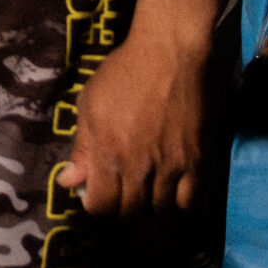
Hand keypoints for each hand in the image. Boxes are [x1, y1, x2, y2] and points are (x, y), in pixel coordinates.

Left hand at [53, 29, 210, 218]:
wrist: (169, 52)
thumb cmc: (123, 73)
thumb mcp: (89, 104)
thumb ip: (82, 148)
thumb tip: (69, 183)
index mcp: (108, 153)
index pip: (102, 207)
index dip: (98, 208)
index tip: (99, 197)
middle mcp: (140, 166)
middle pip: (132, 215)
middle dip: (123, 215)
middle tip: (123, 201)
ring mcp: (172, 166)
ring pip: (162, 213)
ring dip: (152, 213)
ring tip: (146, 200)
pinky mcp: (198, 160)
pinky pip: (191, 201)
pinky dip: (180, 206)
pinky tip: (173, 196)